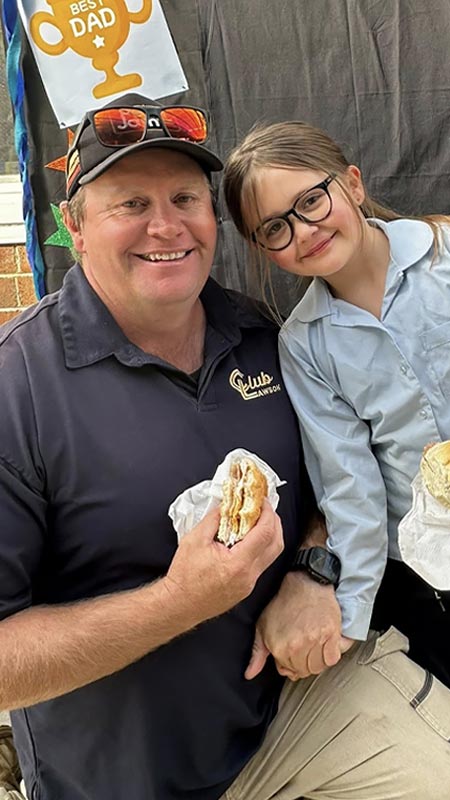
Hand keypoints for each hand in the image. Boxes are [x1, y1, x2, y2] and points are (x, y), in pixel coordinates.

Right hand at [163, 500, 283, 627]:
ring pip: (272, 555)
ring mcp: (250, 583)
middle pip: (276, 544)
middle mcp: (249, 575)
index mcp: (238, 563)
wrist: (179, 604)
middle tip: (264, 507)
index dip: (267, 513)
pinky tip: (248, 539)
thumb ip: (214, 519)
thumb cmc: (184, 577)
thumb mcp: (195, 539)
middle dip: (274, 521)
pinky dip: (260, 547)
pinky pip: (262, 563)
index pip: (265, 533)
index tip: (262, 501)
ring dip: (269, 534)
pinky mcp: (247, 587)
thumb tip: (227, 505)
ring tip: (256, 520)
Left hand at [245, 571, 354, 680]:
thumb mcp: (262, 627)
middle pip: (303, 671)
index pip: (287, 670)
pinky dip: (329, 656)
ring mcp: (315, 641)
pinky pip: (332, 659)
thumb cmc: (283, 604)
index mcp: (279, 647)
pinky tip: (323, 646)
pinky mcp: (331, 635)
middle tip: (302, 648)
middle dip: (301, 663)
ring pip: (318, 667)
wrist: (305, 584)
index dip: (288, 662)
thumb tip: (249, 675)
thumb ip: (257, 654)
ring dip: (316, 661)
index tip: (291, 652)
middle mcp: (297, 647)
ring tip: (312, 648)